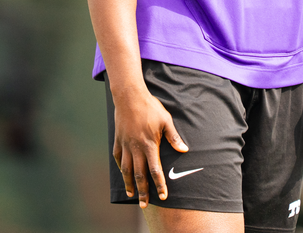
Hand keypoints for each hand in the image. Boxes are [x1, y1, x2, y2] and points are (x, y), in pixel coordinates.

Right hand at [112, 88, 188, 207]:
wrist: (129, 96)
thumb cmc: (150, 107)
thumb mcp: (166, 120)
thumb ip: (173, 137)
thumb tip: (184, 150)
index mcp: (149, 145)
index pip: (155, 170)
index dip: (159, 185)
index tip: (163, 196)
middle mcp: (135, 148)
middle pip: (139, 175)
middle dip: (143, 191)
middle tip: (144, 205)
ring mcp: (125, 145)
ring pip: (126, 169)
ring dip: (129, 184)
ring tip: (132, 195)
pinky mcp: (118, 140)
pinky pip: (118, 158)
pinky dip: (120, 168)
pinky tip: (123, 174)